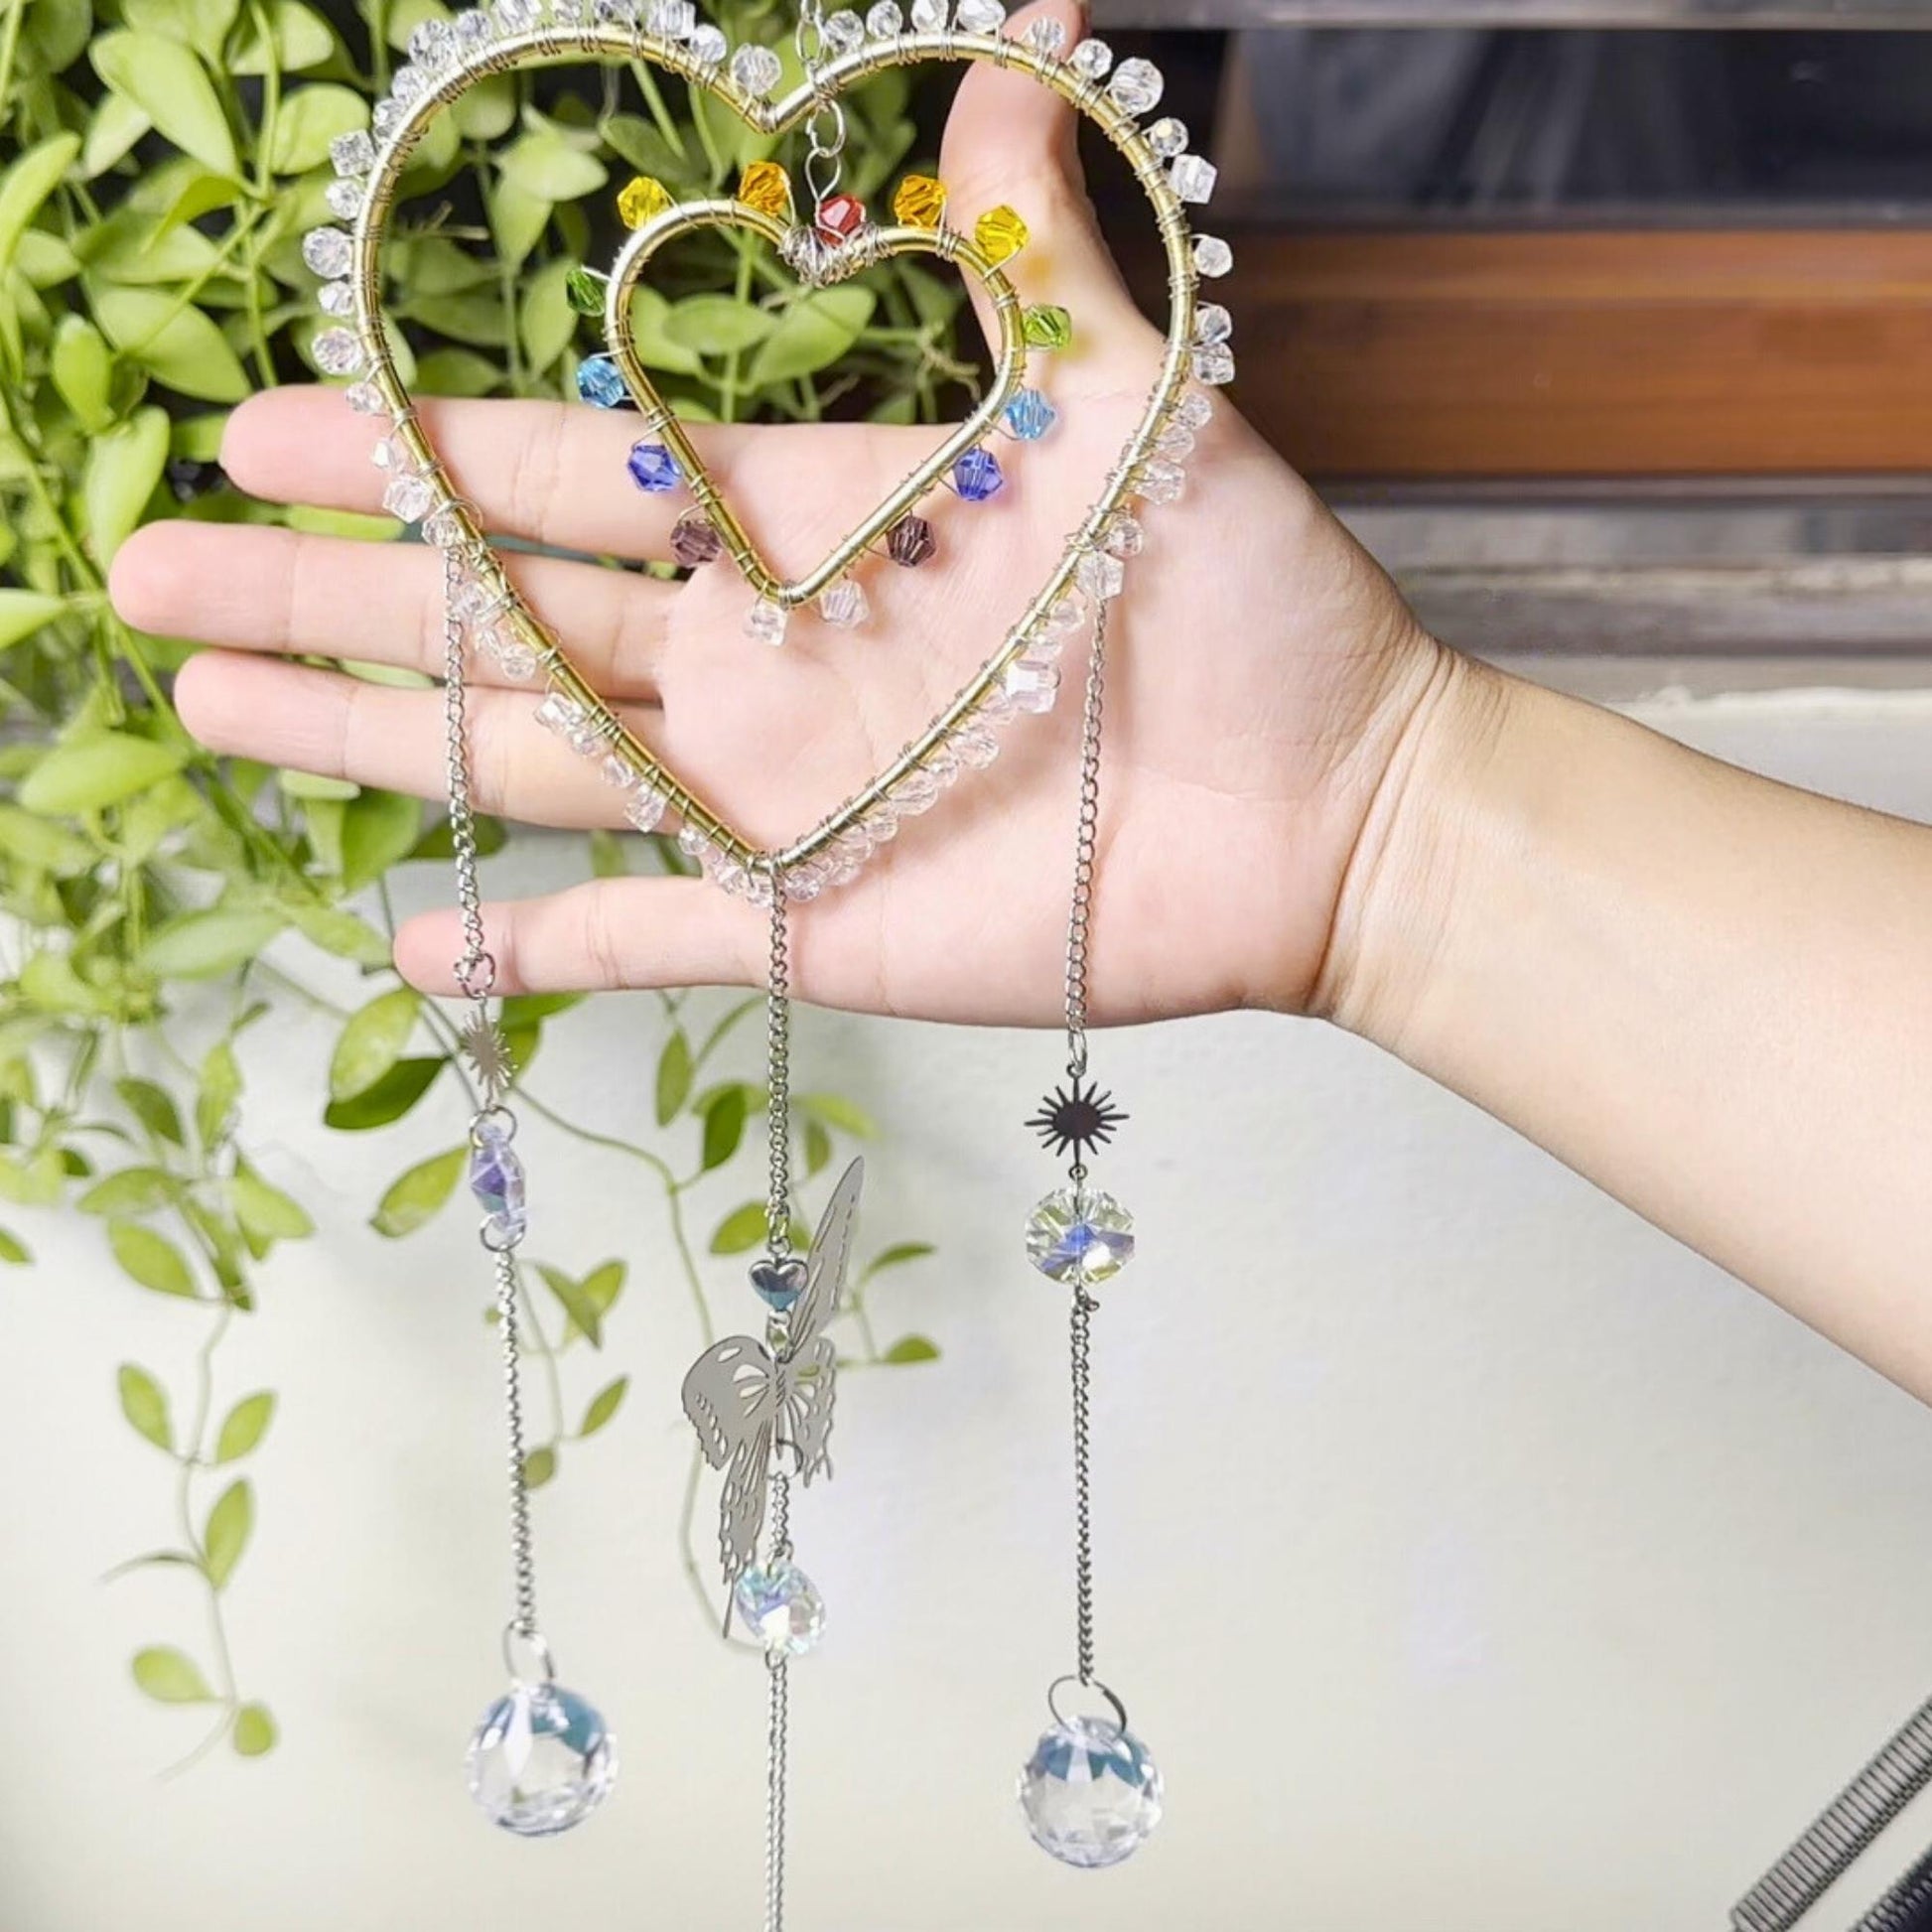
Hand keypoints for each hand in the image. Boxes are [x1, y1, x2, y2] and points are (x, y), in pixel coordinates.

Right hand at [110, 0, 1444, 1027]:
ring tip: (204, 699)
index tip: (255, 417)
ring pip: (529, 767)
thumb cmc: (1239, 592)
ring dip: (369, 737)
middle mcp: (756, 652)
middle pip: (498, 615)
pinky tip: (413, 950)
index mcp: (802, 514)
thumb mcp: (1134, 389)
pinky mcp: (808, 925)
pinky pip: (639, 940)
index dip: (408, 450)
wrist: (1321, 800)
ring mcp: (771, 797)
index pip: (563, 470)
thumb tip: (1027, 15)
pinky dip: (530, 954)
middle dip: (325, 584)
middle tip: (149, 563)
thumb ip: (1035, 232)